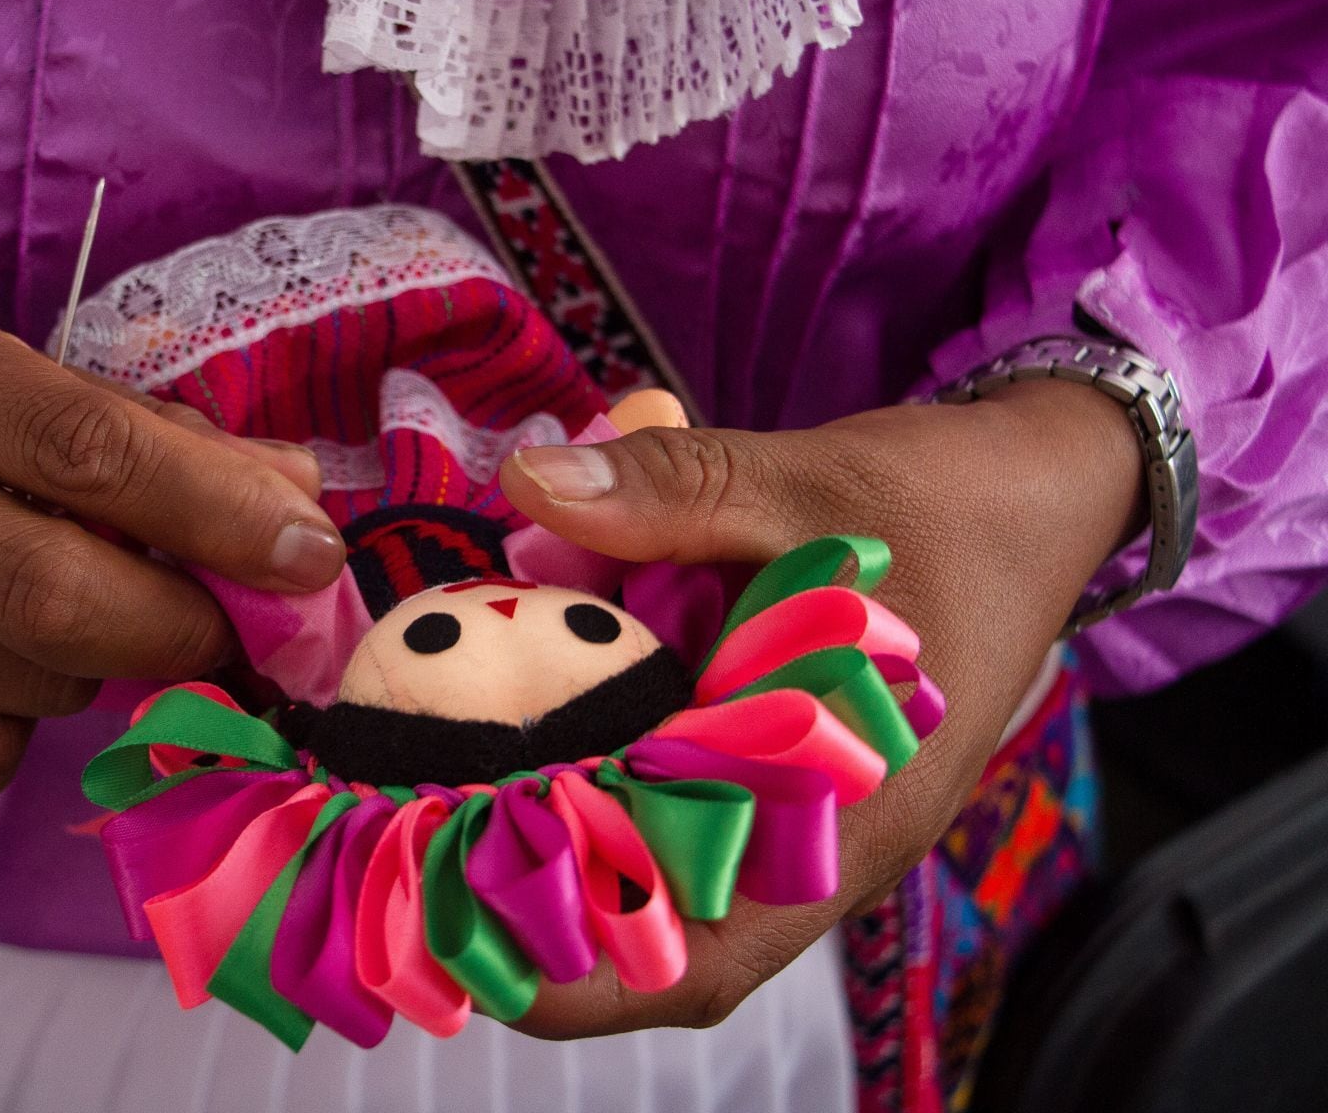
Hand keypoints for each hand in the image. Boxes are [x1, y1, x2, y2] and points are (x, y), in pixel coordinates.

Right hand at [0, 288, 343, 795]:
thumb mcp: (12, 375)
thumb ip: (157, 437)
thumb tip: (298, 507)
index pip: (84, 447)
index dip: (217, 511)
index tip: (311, 555)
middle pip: (51, 593)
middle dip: (181, 627)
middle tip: (234, 633)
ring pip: (30, 684)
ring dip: (95, 666)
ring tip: (58, 610)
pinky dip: (20, 723)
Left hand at [497, 379, 1145, 1034]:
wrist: (1039, 486)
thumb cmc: (949, 504)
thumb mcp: (812, 480)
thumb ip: (674, 489)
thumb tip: (532, 486)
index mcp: (850, 813)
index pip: (704, 957)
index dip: (579, 972)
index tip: (461, 934)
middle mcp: (822, 835)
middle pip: (666, 934)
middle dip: (540, 918)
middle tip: (413, 858)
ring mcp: (802, 803)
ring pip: (667, 872)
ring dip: (563, 852)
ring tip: (440, 806)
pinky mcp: (781, 757)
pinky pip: (683, 800)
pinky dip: (602, 780)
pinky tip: (526, 725)